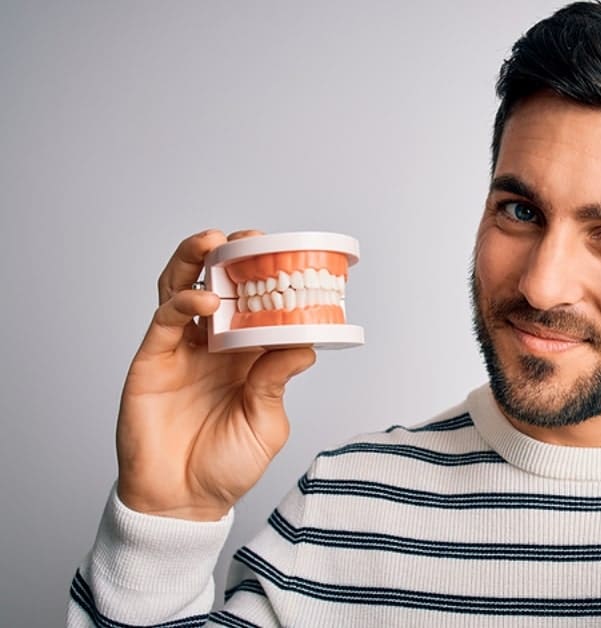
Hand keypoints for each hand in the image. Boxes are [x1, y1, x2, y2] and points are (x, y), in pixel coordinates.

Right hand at [115, 229, 315, 520]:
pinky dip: (182, 304)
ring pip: (183, 290)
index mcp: (246, 356)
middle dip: (231, 258)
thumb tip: (307, 344)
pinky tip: (203, 300)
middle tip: (250, 240)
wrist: (183, 503)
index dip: (268, 279)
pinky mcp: (151, 362)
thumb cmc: (226, 467)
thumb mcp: (266, 423)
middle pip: (217, 286)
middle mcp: (212, 346)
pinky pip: (164, 321)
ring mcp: (179, 351)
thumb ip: (278, 382)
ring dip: (196, 261)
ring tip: (215, 242)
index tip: (289, 256)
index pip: (256, 305)